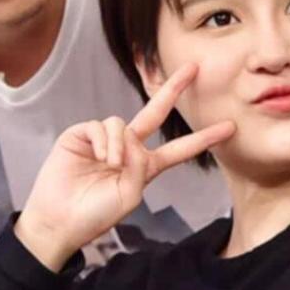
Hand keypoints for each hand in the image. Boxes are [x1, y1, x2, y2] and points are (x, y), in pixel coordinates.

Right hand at [15, 64, 234, 270]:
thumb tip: (129, 139)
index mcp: (144, 166)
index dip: (203, 139)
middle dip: (174, 89)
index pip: (179, 149)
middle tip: (194, 69)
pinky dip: (104, 141)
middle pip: (155, 112)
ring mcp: (104, 139)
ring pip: (122, 123)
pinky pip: (101, 125)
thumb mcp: (131, 194)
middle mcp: (127, 148)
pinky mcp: (81, 134)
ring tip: (110, 165)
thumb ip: (140, 166)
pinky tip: (99, 157)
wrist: (60, 220)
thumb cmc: (96, 214)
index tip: (229, 128)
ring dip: (119, 146)